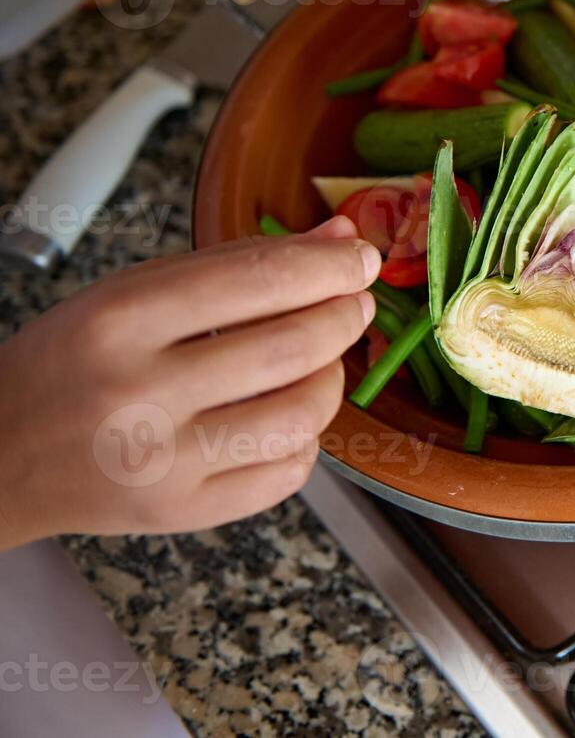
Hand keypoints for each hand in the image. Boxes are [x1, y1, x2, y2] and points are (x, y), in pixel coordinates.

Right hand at [0, 217, 377, 548]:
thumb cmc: (74, 362)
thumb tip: (339, 237)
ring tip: (322, 361)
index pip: (257, 280)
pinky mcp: (182, 513)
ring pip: (301, 415)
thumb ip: (240, 264)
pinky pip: (286, 473)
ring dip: (332, 380)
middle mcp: (140, 392)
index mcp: (120, 320)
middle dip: (343, 318)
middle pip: (291, 348)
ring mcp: (163, 462)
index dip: (329, 266)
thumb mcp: (135, 293)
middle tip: (355, 305)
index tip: (361, 258)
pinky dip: (306, 440)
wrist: (0, 454)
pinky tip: (287, 419)